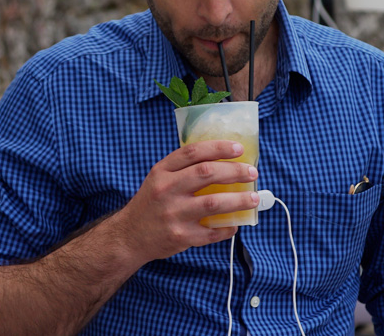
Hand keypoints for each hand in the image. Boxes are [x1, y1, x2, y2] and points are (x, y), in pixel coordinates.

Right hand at [114, 140, 258, 262]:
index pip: (192, 152)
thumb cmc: (151, 203)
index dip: (218, 148)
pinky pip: (210, 232)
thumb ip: (183, 168)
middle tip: (252, 173)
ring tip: (254, 199)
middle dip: (235, 172)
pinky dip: (227, 228)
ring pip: (213, 203)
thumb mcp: (159, 178)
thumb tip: (223, 160)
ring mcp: (173, 214)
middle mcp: (166, 190)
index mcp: (162, 172)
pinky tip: (235, 224)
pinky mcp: (179, 236)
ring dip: (238, 200)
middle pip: (206, 174)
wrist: (129, 235)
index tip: (238, 149)